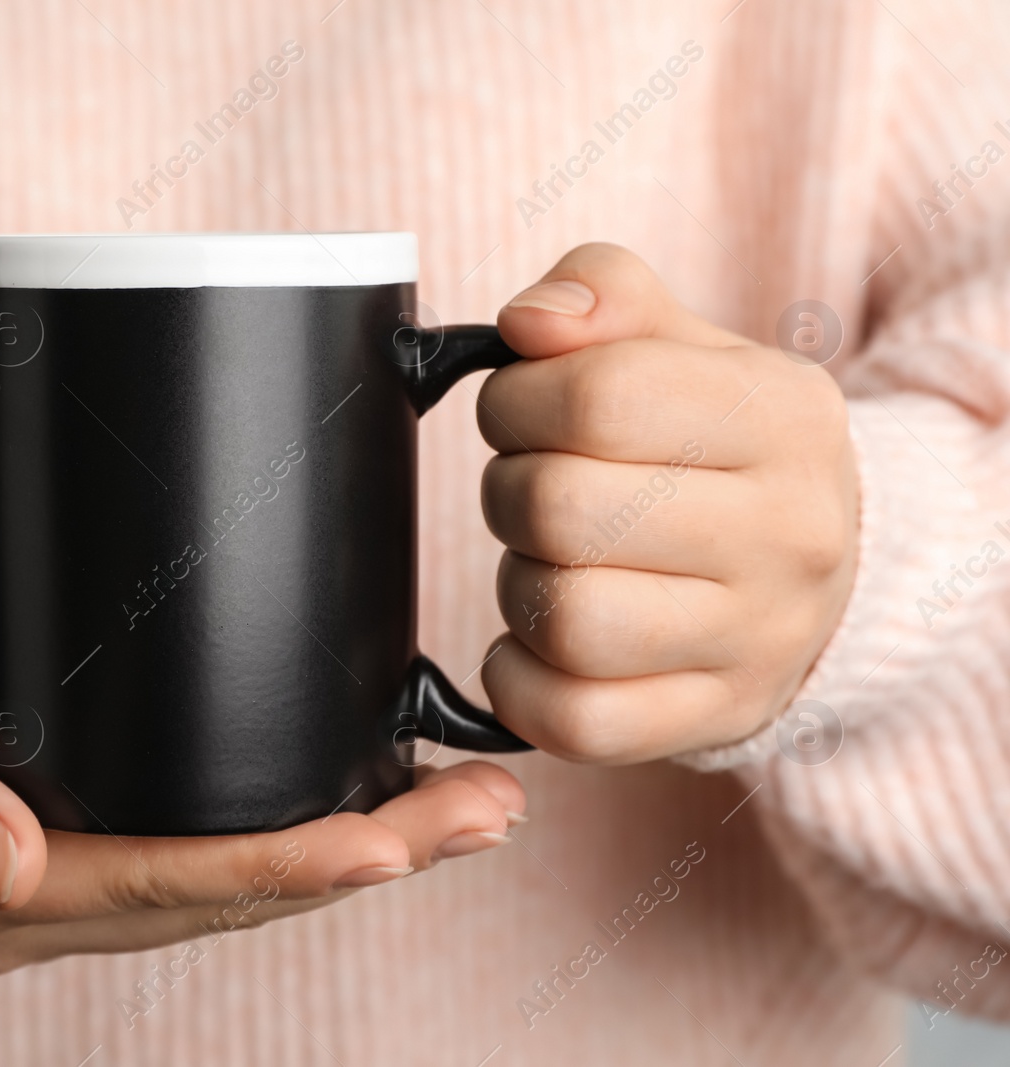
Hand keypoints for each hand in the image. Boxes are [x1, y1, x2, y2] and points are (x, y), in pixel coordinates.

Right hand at [0, 599, 523, 974]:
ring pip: (235, 882)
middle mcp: (43, 909)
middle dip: (366, 857)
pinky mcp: (87, 842)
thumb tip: (7, 865)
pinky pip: (208, 855)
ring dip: (357, 850)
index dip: (281, 865)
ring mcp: (71, 886)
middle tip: (487, 811)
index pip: (163, 886)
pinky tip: (375, 808)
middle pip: (228, 892)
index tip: (393, 839)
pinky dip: (298, 834)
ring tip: (471, 809)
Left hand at [477, 243, 859, 762]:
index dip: (516, 399)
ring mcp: (756, 640)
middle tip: (527, 484)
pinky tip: (532, 639)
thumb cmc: (719, 445)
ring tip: (545, 561)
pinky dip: (518, 680)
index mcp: (782, 417)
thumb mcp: (684, 345)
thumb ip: (602, 295)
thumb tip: (527, 322)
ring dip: (517, 584)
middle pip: (563, 510)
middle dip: (507, 489)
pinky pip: (574, 721)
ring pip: (567, 621)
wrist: (826, 569)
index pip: (600, 396)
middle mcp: (787, 534)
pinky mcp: (714, 719)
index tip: (517, 408)